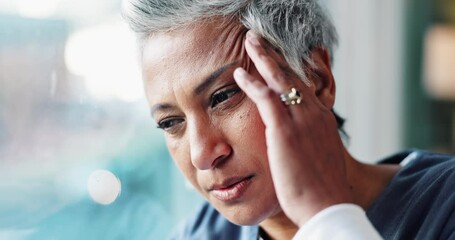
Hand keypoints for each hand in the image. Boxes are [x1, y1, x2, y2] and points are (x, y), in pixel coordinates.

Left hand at [233, 31, 352, 226]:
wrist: (327, 205)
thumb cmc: (320, 187)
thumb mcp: (319, 156)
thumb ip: (309, 141)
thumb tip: (299, 140)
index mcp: (322, 119)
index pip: (304, 84)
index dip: (289, 67)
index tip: (279, 56)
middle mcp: (314, 113)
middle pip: (293, 74)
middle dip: (275, 54)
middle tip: (261, 39)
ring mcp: (301, 120)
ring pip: (280, 78)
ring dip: (263, 57)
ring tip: (249, 41)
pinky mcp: (285, 130)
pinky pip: (266, 97)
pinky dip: (252, 82)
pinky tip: (239, 73)